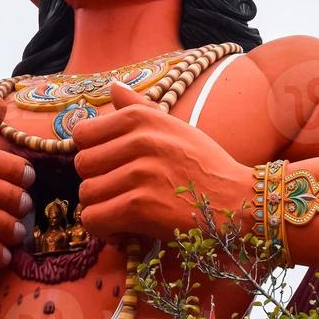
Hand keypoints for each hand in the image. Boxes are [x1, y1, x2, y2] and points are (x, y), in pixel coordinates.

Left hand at [73, 83, 251, 243]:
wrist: (237, 201)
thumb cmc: (204, 164)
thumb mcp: (174, 126)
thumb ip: (139, 107)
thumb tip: (112, 86)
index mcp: (142, 117)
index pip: (83, 133)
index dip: (91, 154)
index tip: (108, 168)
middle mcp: (139, 139)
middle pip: (82, 165)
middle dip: (96, 183)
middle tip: (117, 194)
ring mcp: (139, 172)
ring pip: (86, 194)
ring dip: (101, 209)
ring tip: (122, 213)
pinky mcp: (141, 206)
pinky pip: (94, 218)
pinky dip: (103, 230)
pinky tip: (122, 231)